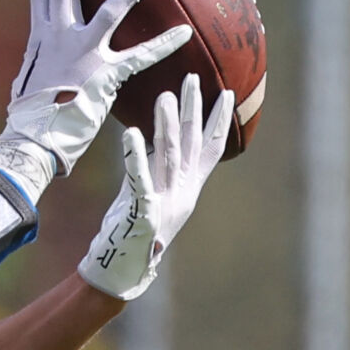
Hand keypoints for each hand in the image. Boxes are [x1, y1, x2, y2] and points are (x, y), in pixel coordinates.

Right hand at [0, 0, 193, 185]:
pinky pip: (139, 55)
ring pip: (111, 8)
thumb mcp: (27, 89)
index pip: (41, 1)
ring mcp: (81, 52)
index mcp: (40, 43)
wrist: (33, 139)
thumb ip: (35, 76)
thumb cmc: (28, 123)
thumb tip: (27, 83)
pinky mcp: (102, 72)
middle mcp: (58, 39)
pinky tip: (184, 33)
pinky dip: (163, 45)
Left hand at [78, 74, 233, 300]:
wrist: (123, 271)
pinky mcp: (142, 212)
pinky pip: (138, 179)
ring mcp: (164, 202)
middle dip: (194, 109)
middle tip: (193, 77)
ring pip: (169, 155)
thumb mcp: (155, 197)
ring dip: (167, 124)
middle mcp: (181, 192)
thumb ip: (161, 172)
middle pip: (190, 143)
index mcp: (187, 189)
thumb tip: (160, 144)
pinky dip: (134, 156)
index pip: (209, 149)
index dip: (219, 121)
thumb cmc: (134, 232)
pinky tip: (130, 134)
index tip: (227, 93)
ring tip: (165, 95)